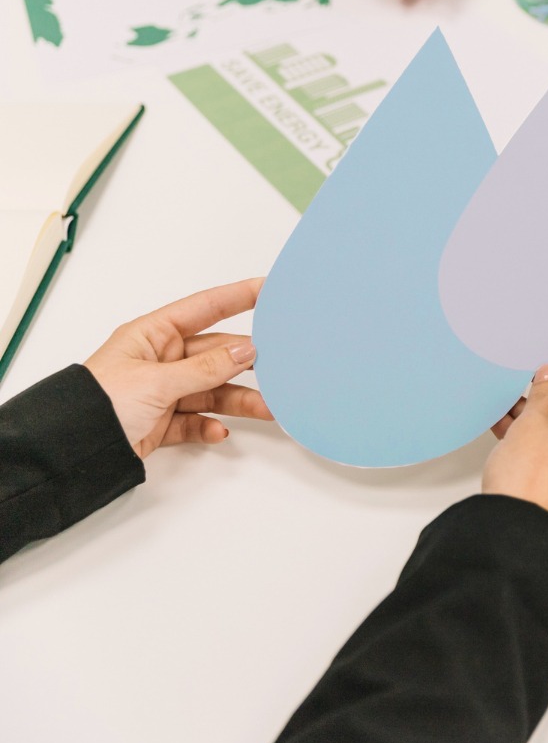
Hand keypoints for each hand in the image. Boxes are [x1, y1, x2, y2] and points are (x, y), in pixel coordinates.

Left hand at [84, 279, 272, 458]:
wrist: (71, 453)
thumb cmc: (97, 406)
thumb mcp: (156, 382)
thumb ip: (205, 368)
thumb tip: (246, 351)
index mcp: (152, 336)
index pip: (204, 309)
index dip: (237, 297)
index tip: (269, 289)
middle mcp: (160, 360)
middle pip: (215, 355)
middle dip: (246, 364)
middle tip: (280, 367)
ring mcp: (162, 392)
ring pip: (212, 390)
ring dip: (238, 400)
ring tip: (266, 409)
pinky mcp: (162, 422)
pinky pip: (196, 420)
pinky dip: (210, 427)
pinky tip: (219, 432)